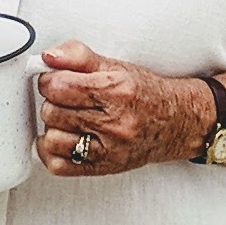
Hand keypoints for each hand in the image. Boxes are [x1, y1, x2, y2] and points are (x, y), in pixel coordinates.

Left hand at [36, 40, 199, 175]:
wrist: (177, 122)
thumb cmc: (145, 93)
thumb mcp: (115, 66)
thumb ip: (78, 56)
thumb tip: (48, 56)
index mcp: (115, 91)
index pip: (59, 86)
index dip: (49, 79)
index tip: (54, 79)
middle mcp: (114, 123)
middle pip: (52, 111)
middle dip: (52, 101)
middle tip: (63, 98)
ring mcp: (109, 149)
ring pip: (53, 139)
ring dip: (53, 126)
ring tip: (66, 118)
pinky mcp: (104, 168)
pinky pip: (60, 166)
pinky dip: (53, 151)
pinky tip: (64, 139)